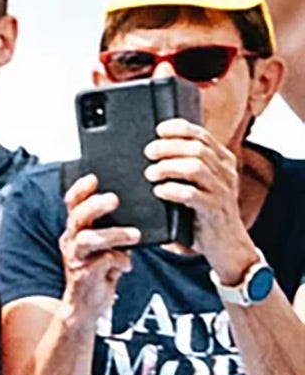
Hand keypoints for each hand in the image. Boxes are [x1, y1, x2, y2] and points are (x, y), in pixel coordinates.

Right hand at [59, 172, 138, 322]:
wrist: (88, 304)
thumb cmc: (101, 270)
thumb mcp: (106, 244)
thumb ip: (114, 227)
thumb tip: (139, 207)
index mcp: (76, 229)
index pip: (72, 203)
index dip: (80, 189)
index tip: (94, 177)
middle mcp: (71, 240)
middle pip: (77, 217)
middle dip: (95, 206)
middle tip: (114, 199)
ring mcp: (76, 258)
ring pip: (87, 239)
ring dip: (113, 234)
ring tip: (134, 235)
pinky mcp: (84, 275)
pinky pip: (102, 263)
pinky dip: (119, 261)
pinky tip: (127, 265)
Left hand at [146, 119, 254, 276]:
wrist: (227, 246)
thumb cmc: (205, 212)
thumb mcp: (200, 184)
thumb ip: (186, 165)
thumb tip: (155, 148)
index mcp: (223, 161)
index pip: (202, 135)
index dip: (179, 128)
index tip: (158, 130)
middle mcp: (226, 173)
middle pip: (196, 148)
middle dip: (168, 147)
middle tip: (148, 153)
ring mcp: (222, 192)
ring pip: (195, 168)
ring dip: (167, 167)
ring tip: (150, 173)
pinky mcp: (214, 211)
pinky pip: (193, 195)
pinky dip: (172, 190)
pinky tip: (159, 191)